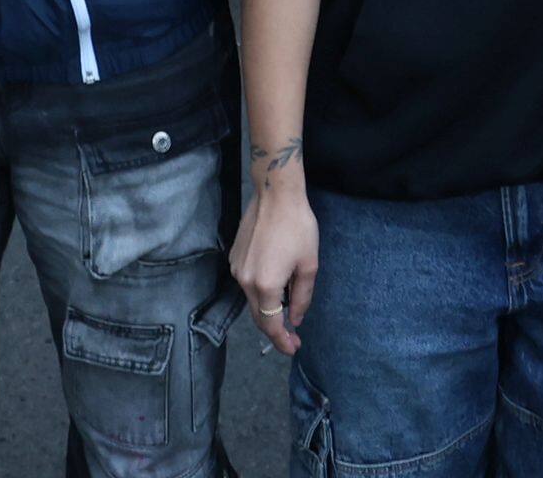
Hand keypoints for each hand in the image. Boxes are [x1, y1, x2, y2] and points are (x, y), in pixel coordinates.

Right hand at [232, 152, 318, 356]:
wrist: (275, 195)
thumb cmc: (297, 227)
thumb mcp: (308, 265)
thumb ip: (301, 297)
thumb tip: (295, 319)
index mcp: (265, 285)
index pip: (270, 324)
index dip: (281, 341)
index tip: (293, 348)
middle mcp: (245, 281)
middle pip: (258, 316)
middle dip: (275, 330)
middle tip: (293, 338)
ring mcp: (236, 269)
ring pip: (252, 300)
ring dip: (268, 309)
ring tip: (287, 310)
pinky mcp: (234, 257)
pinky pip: (247, 283)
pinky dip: (260, 292)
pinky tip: (275, 286)